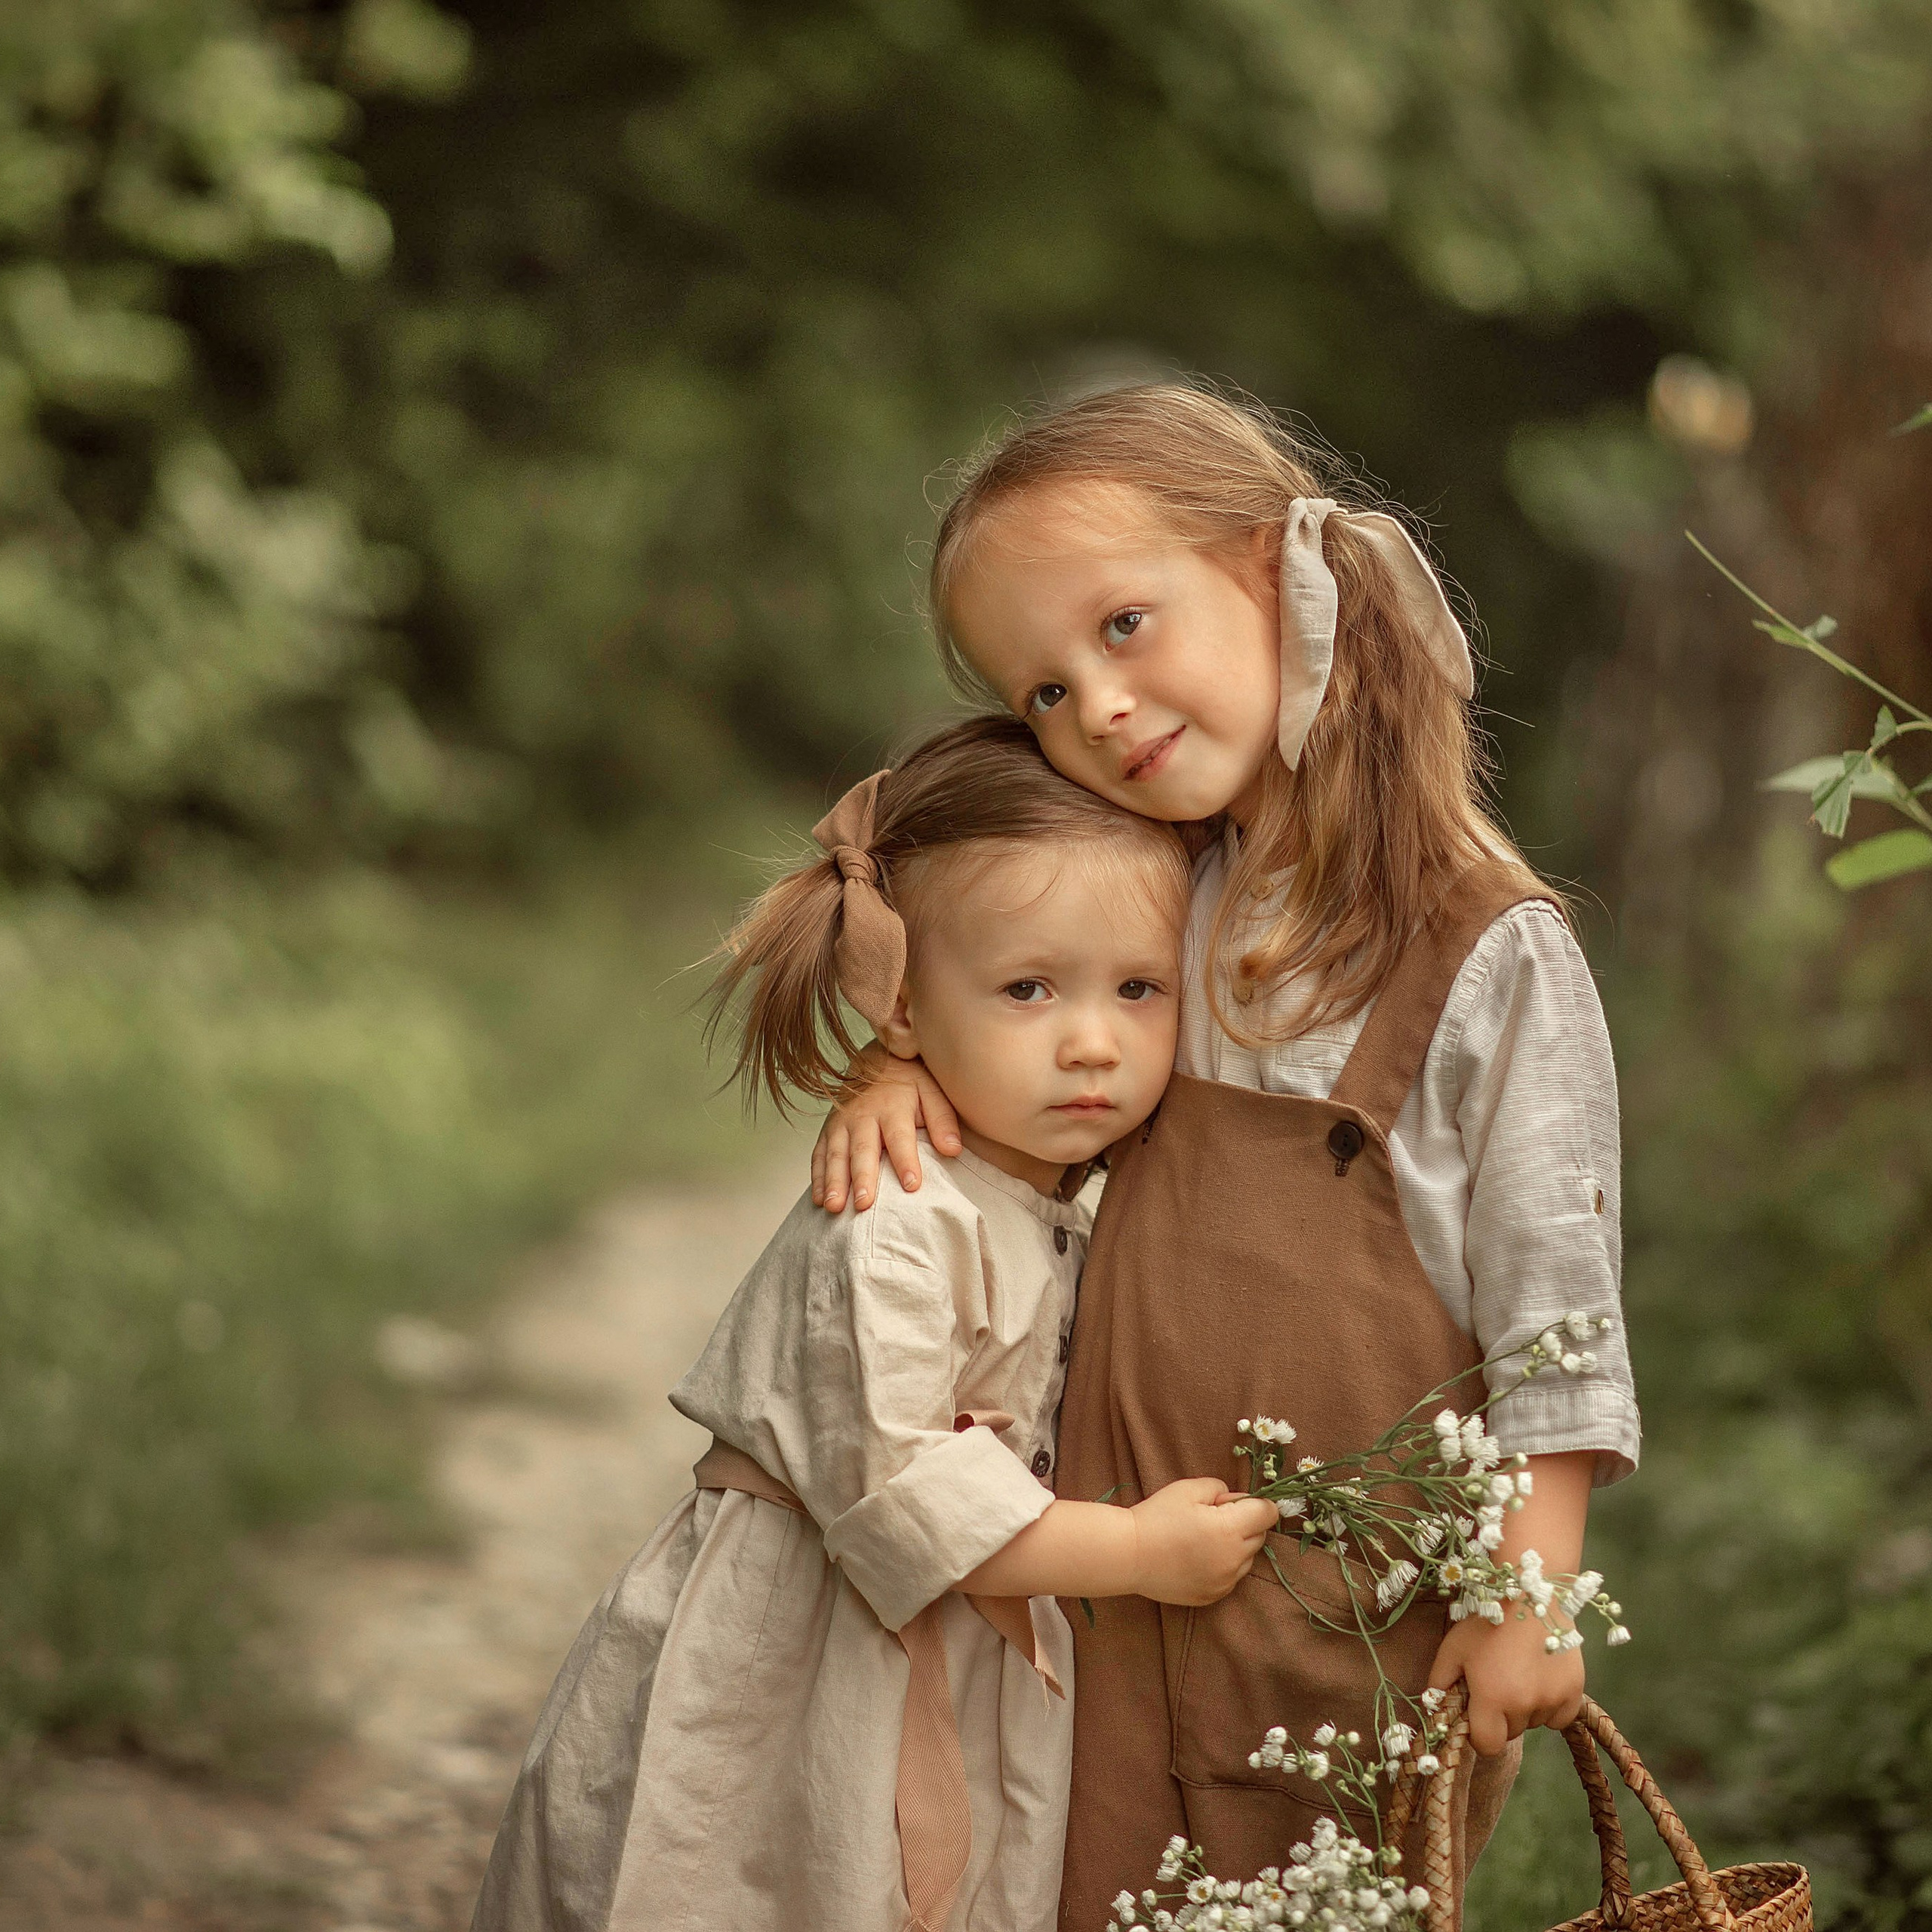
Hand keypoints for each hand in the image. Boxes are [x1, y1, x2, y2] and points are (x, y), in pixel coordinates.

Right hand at [810, 1042, 960, 1211]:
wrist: (877, 1060)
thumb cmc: (909, 1083)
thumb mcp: (932, 1092)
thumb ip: (942, 1121)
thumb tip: (952, 1149)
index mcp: (892, 1107)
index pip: (900, 1137)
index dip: (906, 1160)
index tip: (911, 1185)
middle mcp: (862, 1115)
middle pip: (863, 1149)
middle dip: (862, 1177)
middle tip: (864, 1203)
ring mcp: (841, 1123)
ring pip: (836, 1155)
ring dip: (834, 1182)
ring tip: (834, 1207)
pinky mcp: (828, 1131)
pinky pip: (819, 1155)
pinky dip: (818, 1178)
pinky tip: (819, 1200)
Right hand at [1128, 1479, 1277, 1605]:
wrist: (1129, 1555)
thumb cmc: (1157, 1516)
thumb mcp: (1189, 1489)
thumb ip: (1221, 1489)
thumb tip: (1237, 1500)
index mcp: (1230, 1529)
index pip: (1268, 1514)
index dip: (1257, 1503)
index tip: (1237, 1502)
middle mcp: (1233, 1559)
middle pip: (1259, 1536)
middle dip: (1245, 1523)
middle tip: (1213, 1517)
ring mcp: (1224, 1582)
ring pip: (1247, 1559)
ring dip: (1236, 1547)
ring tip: (1203, 1539)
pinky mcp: (1213, 1596)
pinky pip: (1231, 1577)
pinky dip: (1223, 1566)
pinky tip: (1198, 1557)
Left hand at [1428, 1609, 1585, 1756]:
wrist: (1530, 1593)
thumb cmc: (1487, 1620)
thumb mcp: (1452, 1647)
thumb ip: (1439, 1681)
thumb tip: (1435, 1707)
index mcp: (1491, 1698)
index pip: (1487, 1745)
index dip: (1479, 1734)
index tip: (1478, 1714)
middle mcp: (1524, 1706)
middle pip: (1511, 1731)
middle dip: (1502, 1716)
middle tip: (1499, 1684)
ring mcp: (1553, 1699)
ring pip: (1535, 1722)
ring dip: (1527, 1709)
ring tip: (1521, 1675)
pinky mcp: (1575, 1690)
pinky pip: (1560, 1717)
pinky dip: (1551, 1706)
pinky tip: (1542, 1680)